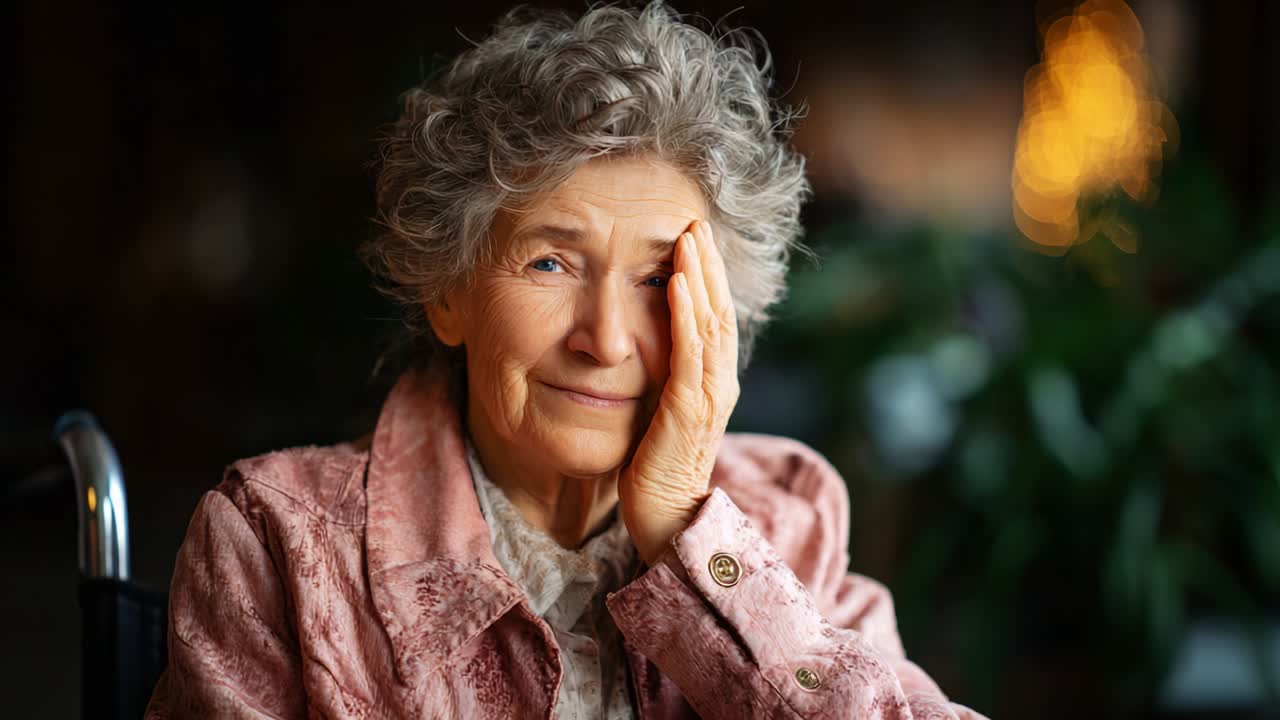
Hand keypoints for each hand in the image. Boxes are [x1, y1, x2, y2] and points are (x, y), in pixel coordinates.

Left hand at [619, 220, 740, 564]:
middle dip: (707, 263)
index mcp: (712, 380)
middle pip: (719, 309)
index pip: (714, 315)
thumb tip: (642, 338)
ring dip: (700, 277)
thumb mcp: (659, 410)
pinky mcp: (689, 412)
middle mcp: (718, 383)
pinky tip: (677, 284)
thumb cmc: (655, 467)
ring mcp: (709, 396)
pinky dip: (686, 315)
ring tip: (689, 237)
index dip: (707, 274)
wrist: (664, 520)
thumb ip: (661, 375)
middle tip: (694, 219)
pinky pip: (690, 354)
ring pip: (711, 324)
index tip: (692, 234)